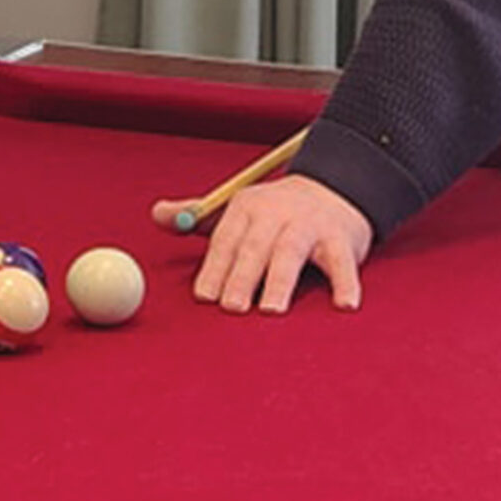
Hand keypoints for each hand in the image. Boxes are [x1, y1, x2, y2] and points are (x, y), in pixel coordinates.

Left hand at [151, 174, 372, 314]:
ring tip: (272, 310)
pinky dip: (344, 283)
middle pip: (256, 246)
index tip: (204, 297)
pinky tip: (343, 305)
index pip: (226, 239)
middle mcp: (277, 212)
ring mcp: (310, 224)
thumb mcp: (237, 210)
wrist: (334, 190)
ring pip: (292, 252)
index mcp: (246, 207)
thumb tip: (156, 214)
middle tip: (232, 308)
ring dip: (281, 281)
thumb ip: (196, 217)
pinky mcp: (341, 239)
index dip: (215, 267)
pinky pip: (342, 263)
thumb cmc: (275, 214)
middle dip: (243, 277)